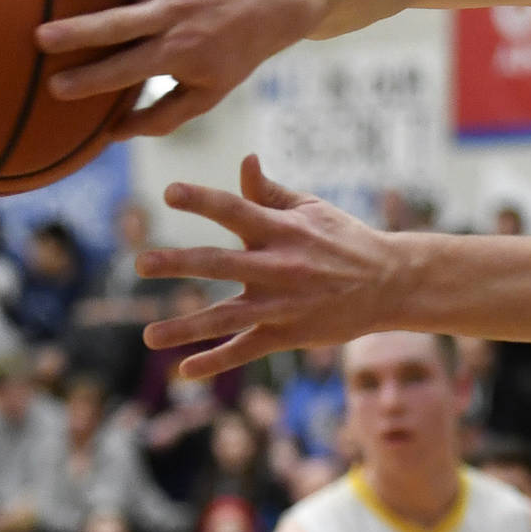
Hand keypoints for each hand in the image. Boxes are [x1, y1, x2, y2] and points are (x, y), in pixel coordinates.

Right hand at [35, 0, 317, 137]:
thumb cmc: (233, 53)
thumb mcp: (209, 94)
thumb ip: (163, 117)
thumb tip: (112, 134)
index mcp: (181, 52)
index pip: (128, 69)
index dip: (92, 80)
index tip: (55, 87)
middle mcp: (175, 12)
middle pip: (120, 22)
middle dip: (80, 30)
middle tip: (40, 37)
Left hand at [139, 156, 401, 377]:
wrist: (389, 283)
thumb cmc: (343, 240)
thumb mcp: (311, 209)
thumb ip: (269, 192)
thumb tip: (243, 161)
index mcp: (281, 230)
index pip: (235, 210)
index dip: (202, 200)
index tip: (169, 192)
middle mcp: (278, 266)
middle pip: (220, 263)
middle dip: (178, 263)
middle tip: (141, 263)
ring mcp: (281, 304)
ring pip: (226, 317)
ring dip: (186, 327)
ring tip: (149, 335)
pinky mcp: (288, 334)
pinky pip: (246, 349)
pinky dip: (216, 361)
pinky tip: (185, 370)